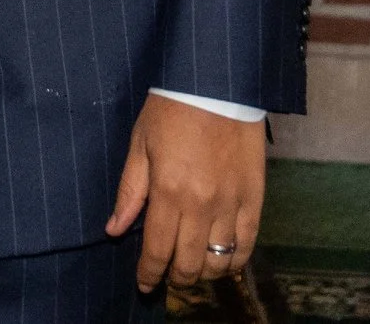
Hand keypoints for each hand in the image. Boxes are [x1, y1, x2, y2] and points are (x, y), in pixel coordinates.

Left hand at [105, 92, 263, 290]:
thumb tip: (114, 229)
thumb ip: (130, 192)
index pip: (156, 250)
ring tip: (194, 269)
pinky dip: (236, 259)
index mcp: (167, 192)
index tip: (145, 284)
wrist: (216, 84)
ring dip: (205, 272)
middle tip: (168, 276)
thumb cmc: (171, 109)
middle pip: (189, 263)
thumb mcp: (140, 145)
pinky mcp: (255, 197)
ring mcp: (231, 203)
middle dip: (176, 277)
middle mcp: (201, 205)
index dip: (149, 274)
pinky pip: (248, 243)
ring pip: (220, 260)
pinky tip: (225, 262)